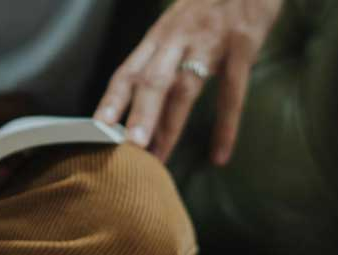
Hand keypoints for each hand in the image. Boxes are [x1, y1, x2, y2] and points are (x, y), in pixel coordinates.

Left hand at [94, 0, 282, 163]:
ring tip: (159, 157)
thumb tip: (149, 96)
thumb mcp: (182, 20)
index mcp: (161, 35)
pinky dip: (225, 128)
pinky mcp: (241, 47)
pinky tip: (220, 155)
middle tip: (125, 151)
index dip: (112, 101)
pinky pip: (232, 93)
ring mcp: (210, 42)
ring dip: (168, 125)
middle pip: (150, 81)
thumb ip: (166, 52)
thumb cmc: (215, 1)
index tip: (96, 129)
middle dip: (136, 117)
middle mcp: (179, 38)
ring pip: (184, 88)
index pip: (128, 71)